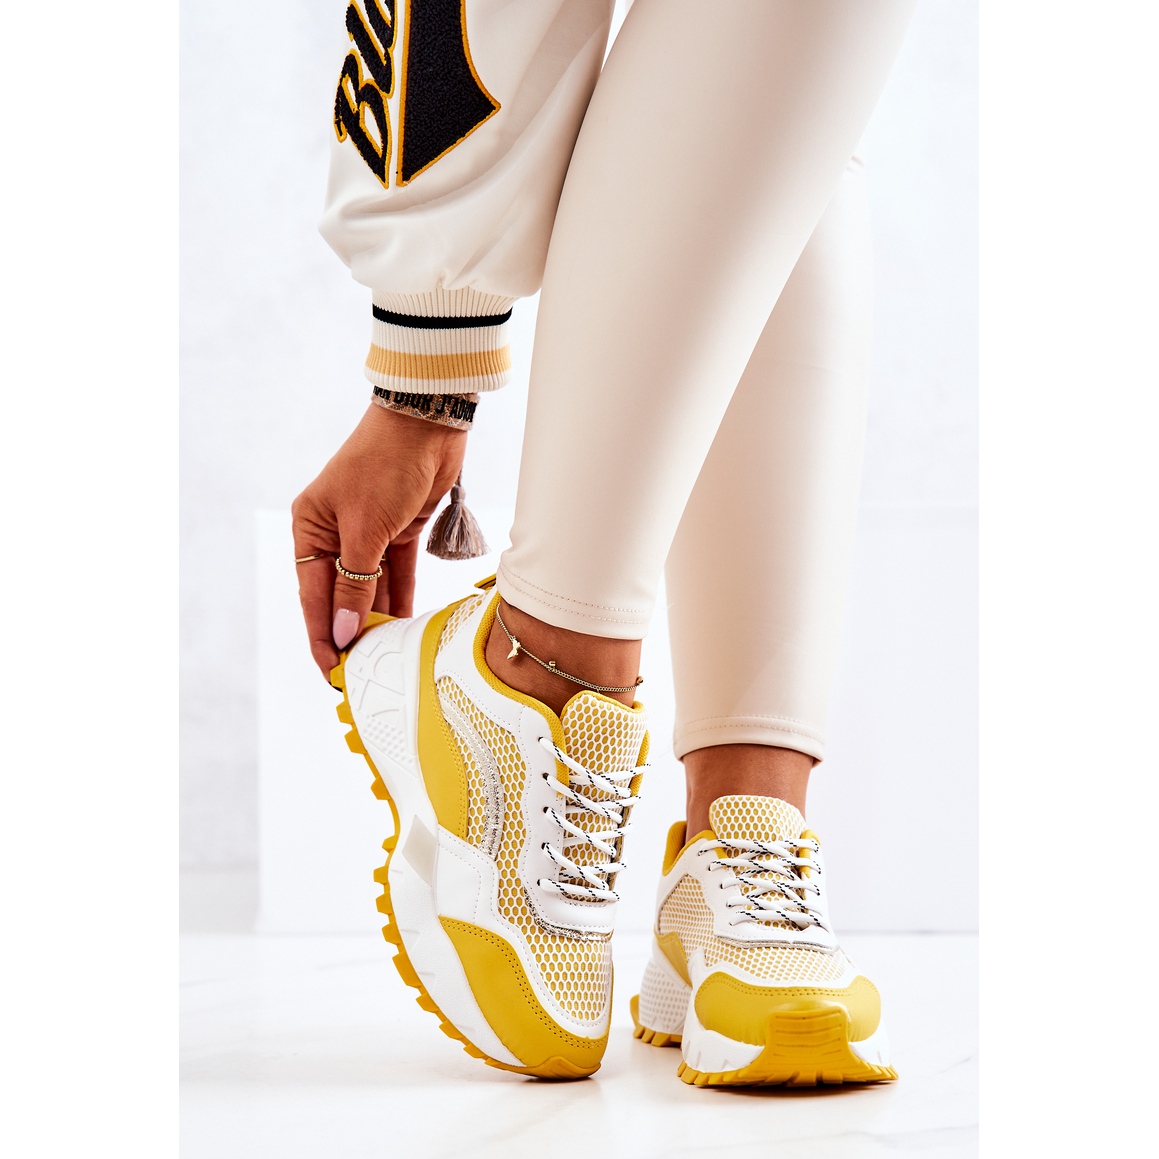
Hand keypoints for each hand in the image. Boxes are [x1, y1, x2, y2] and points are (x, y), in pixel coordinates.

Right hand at [292, 403, 466, 676]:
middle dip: (352, 632)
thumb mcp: (365, 531)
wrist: (426, 425)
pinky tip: (404, 628)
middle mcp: (334, 533)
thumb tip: (345, 632)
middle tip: (365, 673)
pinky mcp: (398, 531)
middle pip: (341, 596)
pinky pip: (396, 575)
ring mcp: (367, 533)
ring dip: (378, 620)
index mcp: (309, 528)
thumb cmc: (383, 466)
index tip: (333, 671)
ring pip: (370, 589)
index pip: (313, 596)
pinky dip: (400, 599)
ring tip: (388, 657)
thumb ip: (355, 585)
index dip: (324, 635)